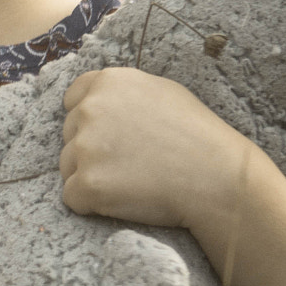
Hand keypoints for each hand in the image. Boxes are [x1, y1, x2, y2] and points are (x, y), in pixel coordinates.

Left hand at [59, 68, 246, 229]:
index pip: (73, 99)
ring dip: (90, 177)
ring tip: (131, 182)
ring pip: (68, 167)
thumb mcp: (162, 92)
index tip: (111, 136)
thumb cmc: (197, 135)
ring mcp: (85, 147)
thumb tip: (99, 100)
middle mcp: (90, 109)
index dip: (89, 121)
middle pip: (69, 136)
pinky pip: (73, 197)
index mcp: (108, 82)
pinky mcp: (87, 184)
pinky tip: (126, 199)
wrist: (217, 177)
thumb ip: (123, 93)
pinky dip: (92, 204)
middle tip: (131, 163)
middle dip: (91, 151)